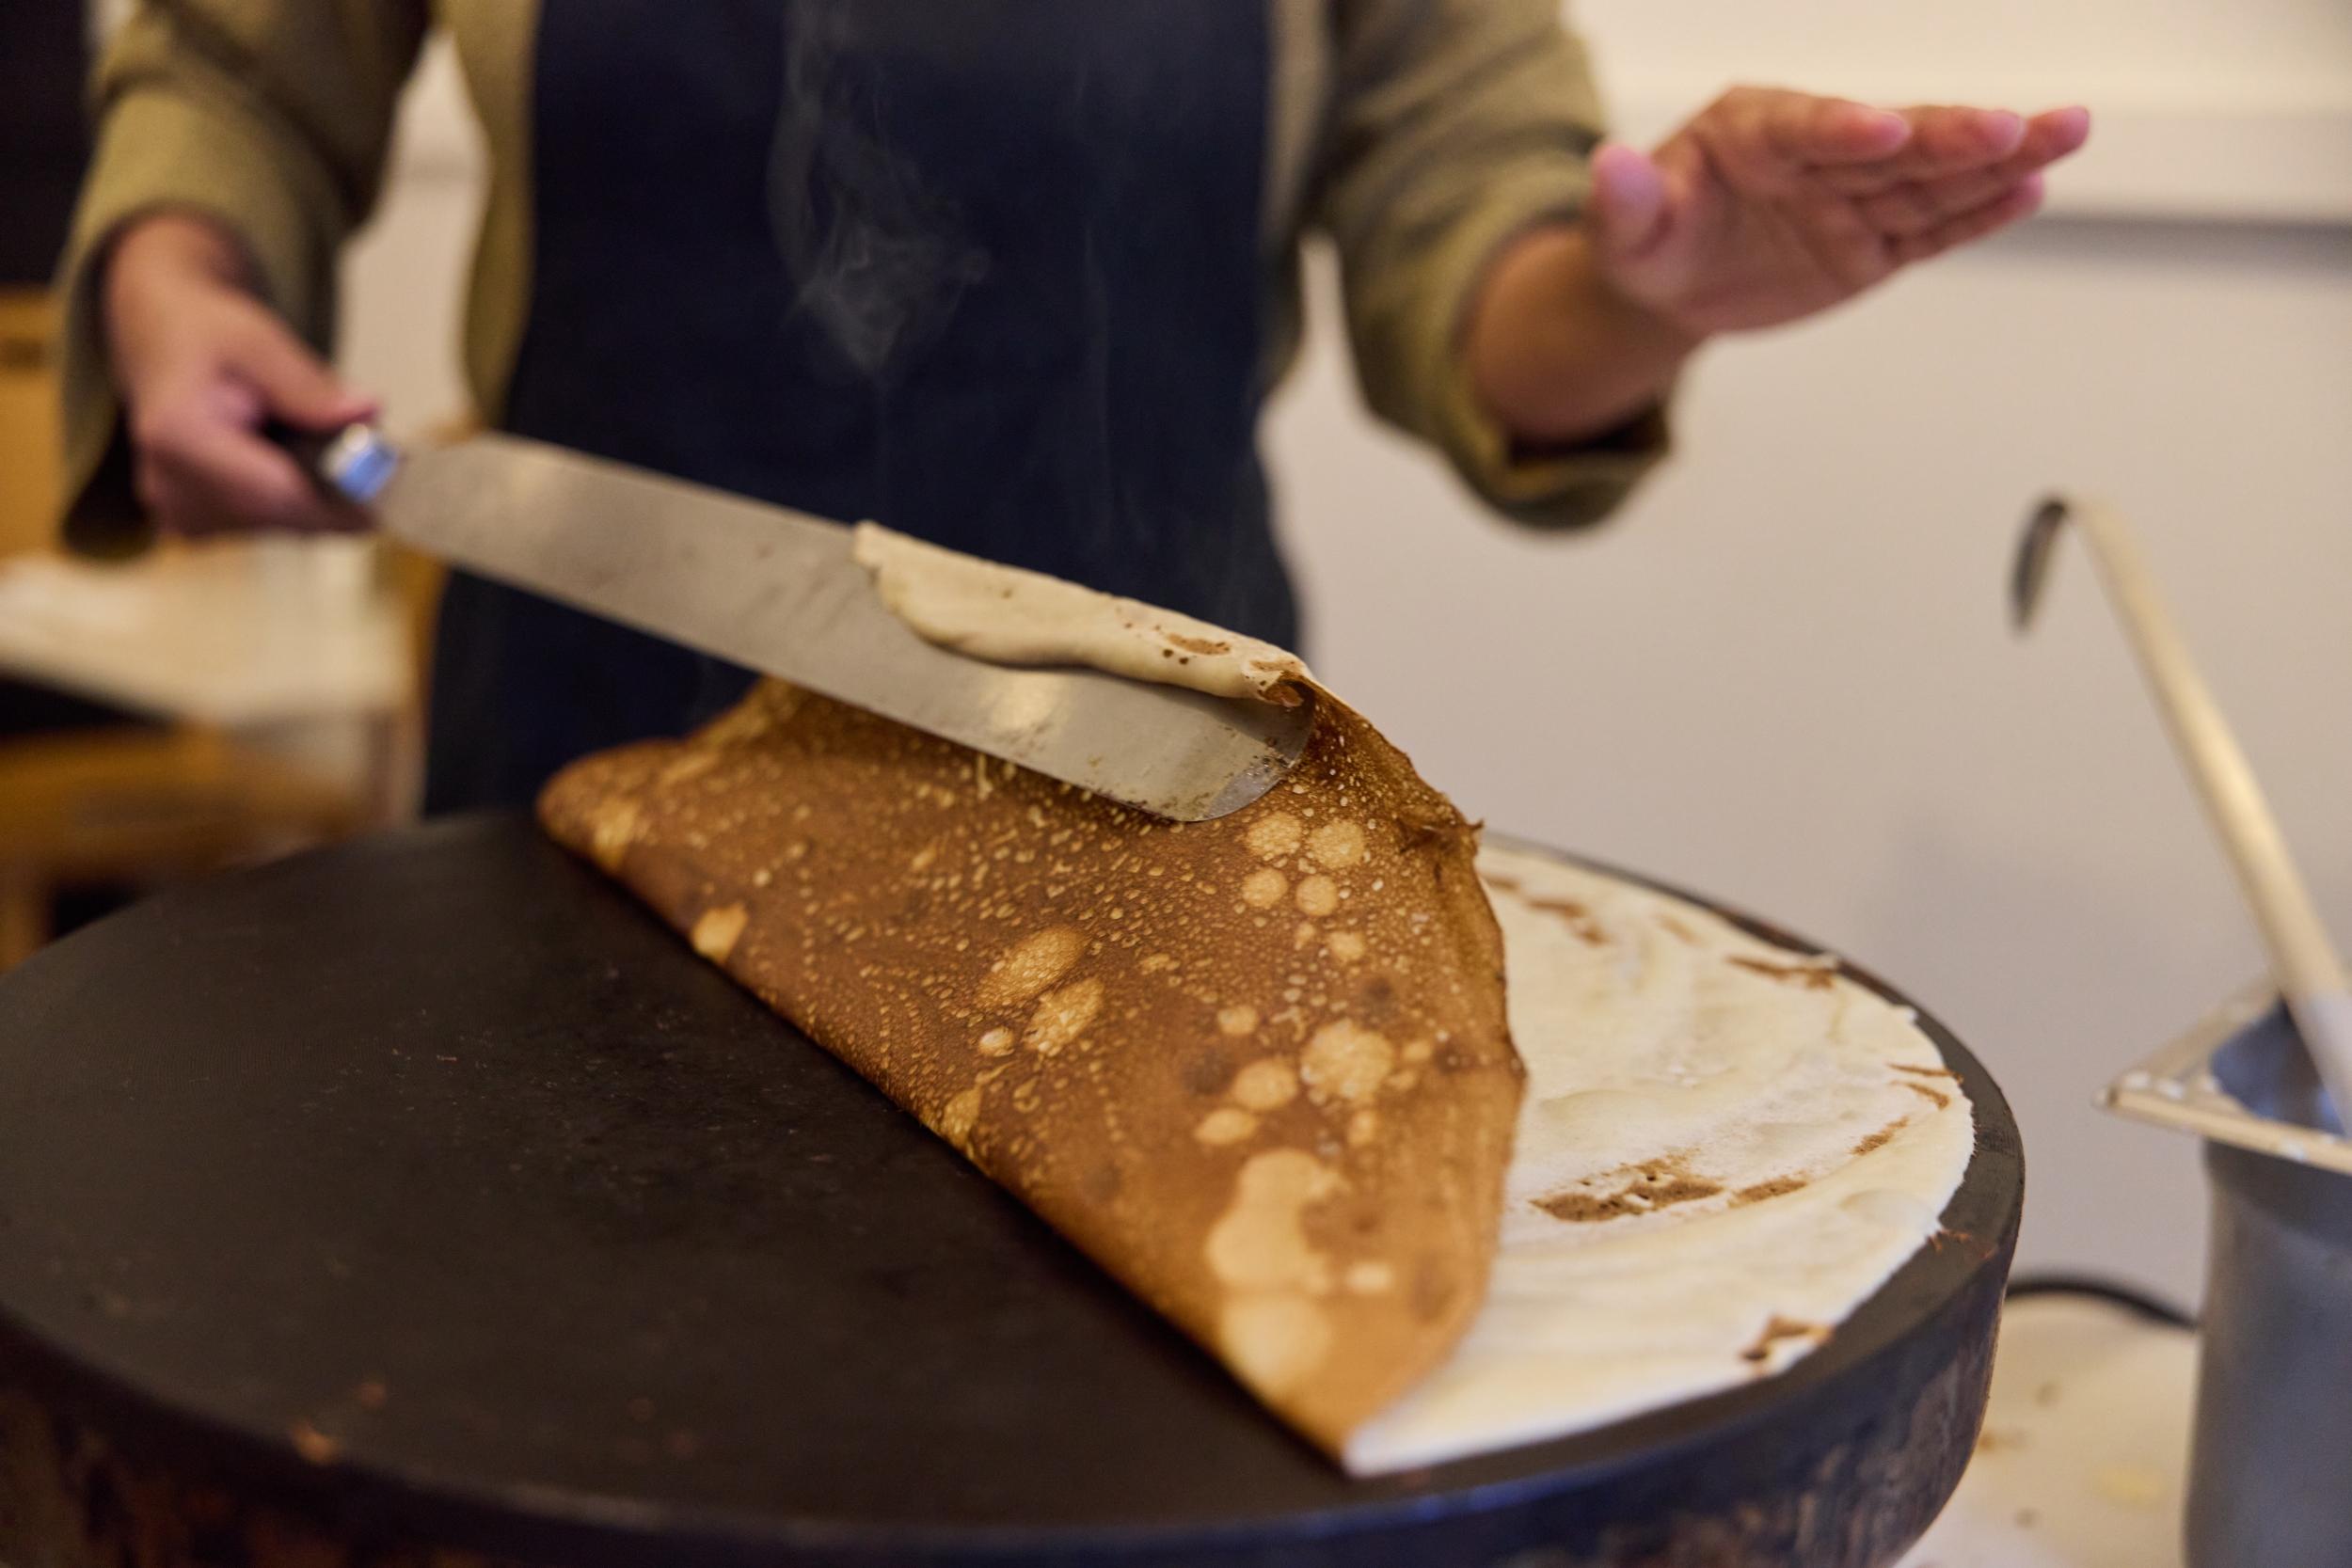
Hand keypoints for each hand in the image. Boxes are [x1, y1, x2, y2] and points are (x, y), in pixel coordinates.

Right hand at [103, 213, 377, 536]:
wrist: (164, 341)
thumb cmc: (210, 335)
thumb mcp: (260, 340)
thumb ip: (308, 384)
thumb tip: (365, 411)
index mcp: (178, 439)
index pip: (279, 494)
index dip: (346, 495)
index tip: (399, 482)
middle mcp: (171, 487)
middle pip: (289, 516)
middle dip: (344, 493)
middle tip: (393, 462)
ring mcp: (182, 513)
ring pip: (288, 526)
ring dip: (324, 496)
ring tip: (336, 446)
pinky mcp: (198, 525)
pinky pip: (274, 525)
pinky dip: (301, 499)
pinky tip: (299, 461)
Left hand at [1590, 88, 2091, 338]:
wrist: (1668, 282)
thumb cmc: (1644, 237)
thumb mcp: (1621, 228)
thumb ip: (1623, 200)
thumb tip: (1606, 164)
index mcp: (1754, 130)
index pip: (1806, 127)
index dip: (1845, 128)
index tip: (1885, 128)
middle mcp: (1817, 153)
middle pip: (1893, 146)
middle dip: (1954, 136)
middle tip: (2016, 125)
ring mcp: (1851, 200)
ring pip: (1929, 182)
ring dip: (1997, 163)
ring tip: (2065, 134)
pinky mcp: (1872, 246)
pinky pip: (1929, 231)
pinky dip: (1976, 217)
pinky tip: (2030, 191)